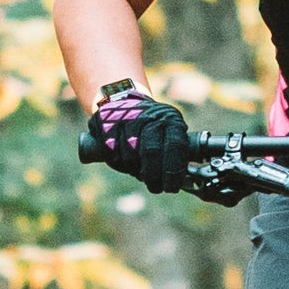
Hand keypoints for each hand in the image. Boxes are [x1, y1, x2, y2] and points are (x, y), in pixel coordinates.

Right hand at [80, 80, 194, 194]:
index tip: (172, 187)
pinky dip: (117, 163)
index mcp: (170, 119)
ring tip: (137, 169)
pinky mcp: (105, 123)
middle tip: (155, 187)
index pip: (176, 146)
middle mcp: (149, 116)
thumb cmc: (151, 128)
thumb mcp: (169, 134)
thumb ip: (175, 155)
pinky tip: (122, 160)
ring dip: (134, 170)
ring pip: (130, 156)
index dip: (174, 171)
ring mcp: (126, 118)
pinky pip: (111, 154)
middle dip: (153, 176)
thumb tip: (183, 183)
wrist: (122, 101)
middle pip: (152, 152)